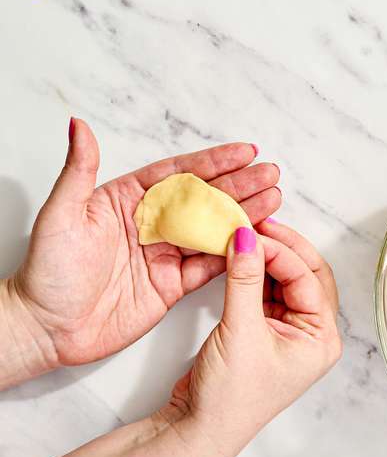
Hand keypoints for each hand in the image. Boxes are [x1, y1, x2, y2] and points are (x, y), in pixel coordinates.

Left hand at [5, 118, 279, 375]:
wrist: (42, 329)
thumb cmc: (44, 272)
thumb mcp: (60, 215)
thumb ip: (79, 170)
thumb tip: (79, 126)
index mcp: (127, 200)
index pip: (178, 173)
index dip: (212, 161)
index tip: (244, 151)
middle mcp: (150, 224)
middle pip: (203, 198)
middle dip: (239, 184)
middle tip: (270, 174)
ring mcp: (163, 254)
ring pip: (212, 229)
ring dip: (243, 214)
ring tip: (274, 199)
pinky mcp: (171, 285)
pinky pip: (209, 266)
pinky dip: (233, 253)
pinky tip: (256, 239)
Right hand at [164, 222, 340, 453]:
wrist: (196, 431)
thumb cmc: (228, 397)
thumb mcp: (240, 330)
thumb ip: (245, 279)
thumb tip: (247, 237)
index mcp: (322, 338)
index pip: (308, 279)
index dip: (281, 251)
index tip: (253, 231)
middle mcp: (312, 335)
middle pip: (305, 276)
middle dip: (282, 249)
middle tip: (257, 226)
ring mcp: (288, 334)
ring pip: (285, 282)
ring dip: (267, 260)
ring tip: (245, 236)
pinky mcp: (264, 334)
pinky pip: (266, 294)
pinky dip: (254, 276)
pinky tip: (240, 259)